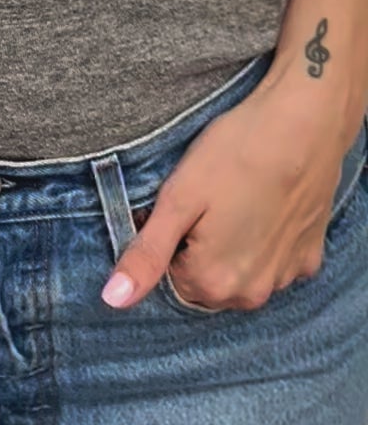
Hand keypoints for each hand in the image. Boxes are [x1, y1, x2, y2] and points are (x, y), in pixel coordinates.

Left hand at [102, 76, 348, 310]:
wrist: (303, 124)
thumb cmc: (235, 154)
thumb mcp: (178, 199)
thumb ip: (146, 254)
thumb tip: (114, 299)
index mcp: (214, 283)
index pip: (171, 277)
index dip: (170, 238)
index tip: (182, 207)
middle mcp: (253, 294)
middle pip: (206, 280)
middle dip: (199, 247)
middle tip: (207, 200)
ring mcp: (286, 277)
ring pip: (241, 273)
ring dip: (233, 246)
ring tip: (236, 198)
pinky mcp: (310, 257)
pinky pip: (274, 261)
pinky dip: (265, 240)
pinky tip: (264, 203)